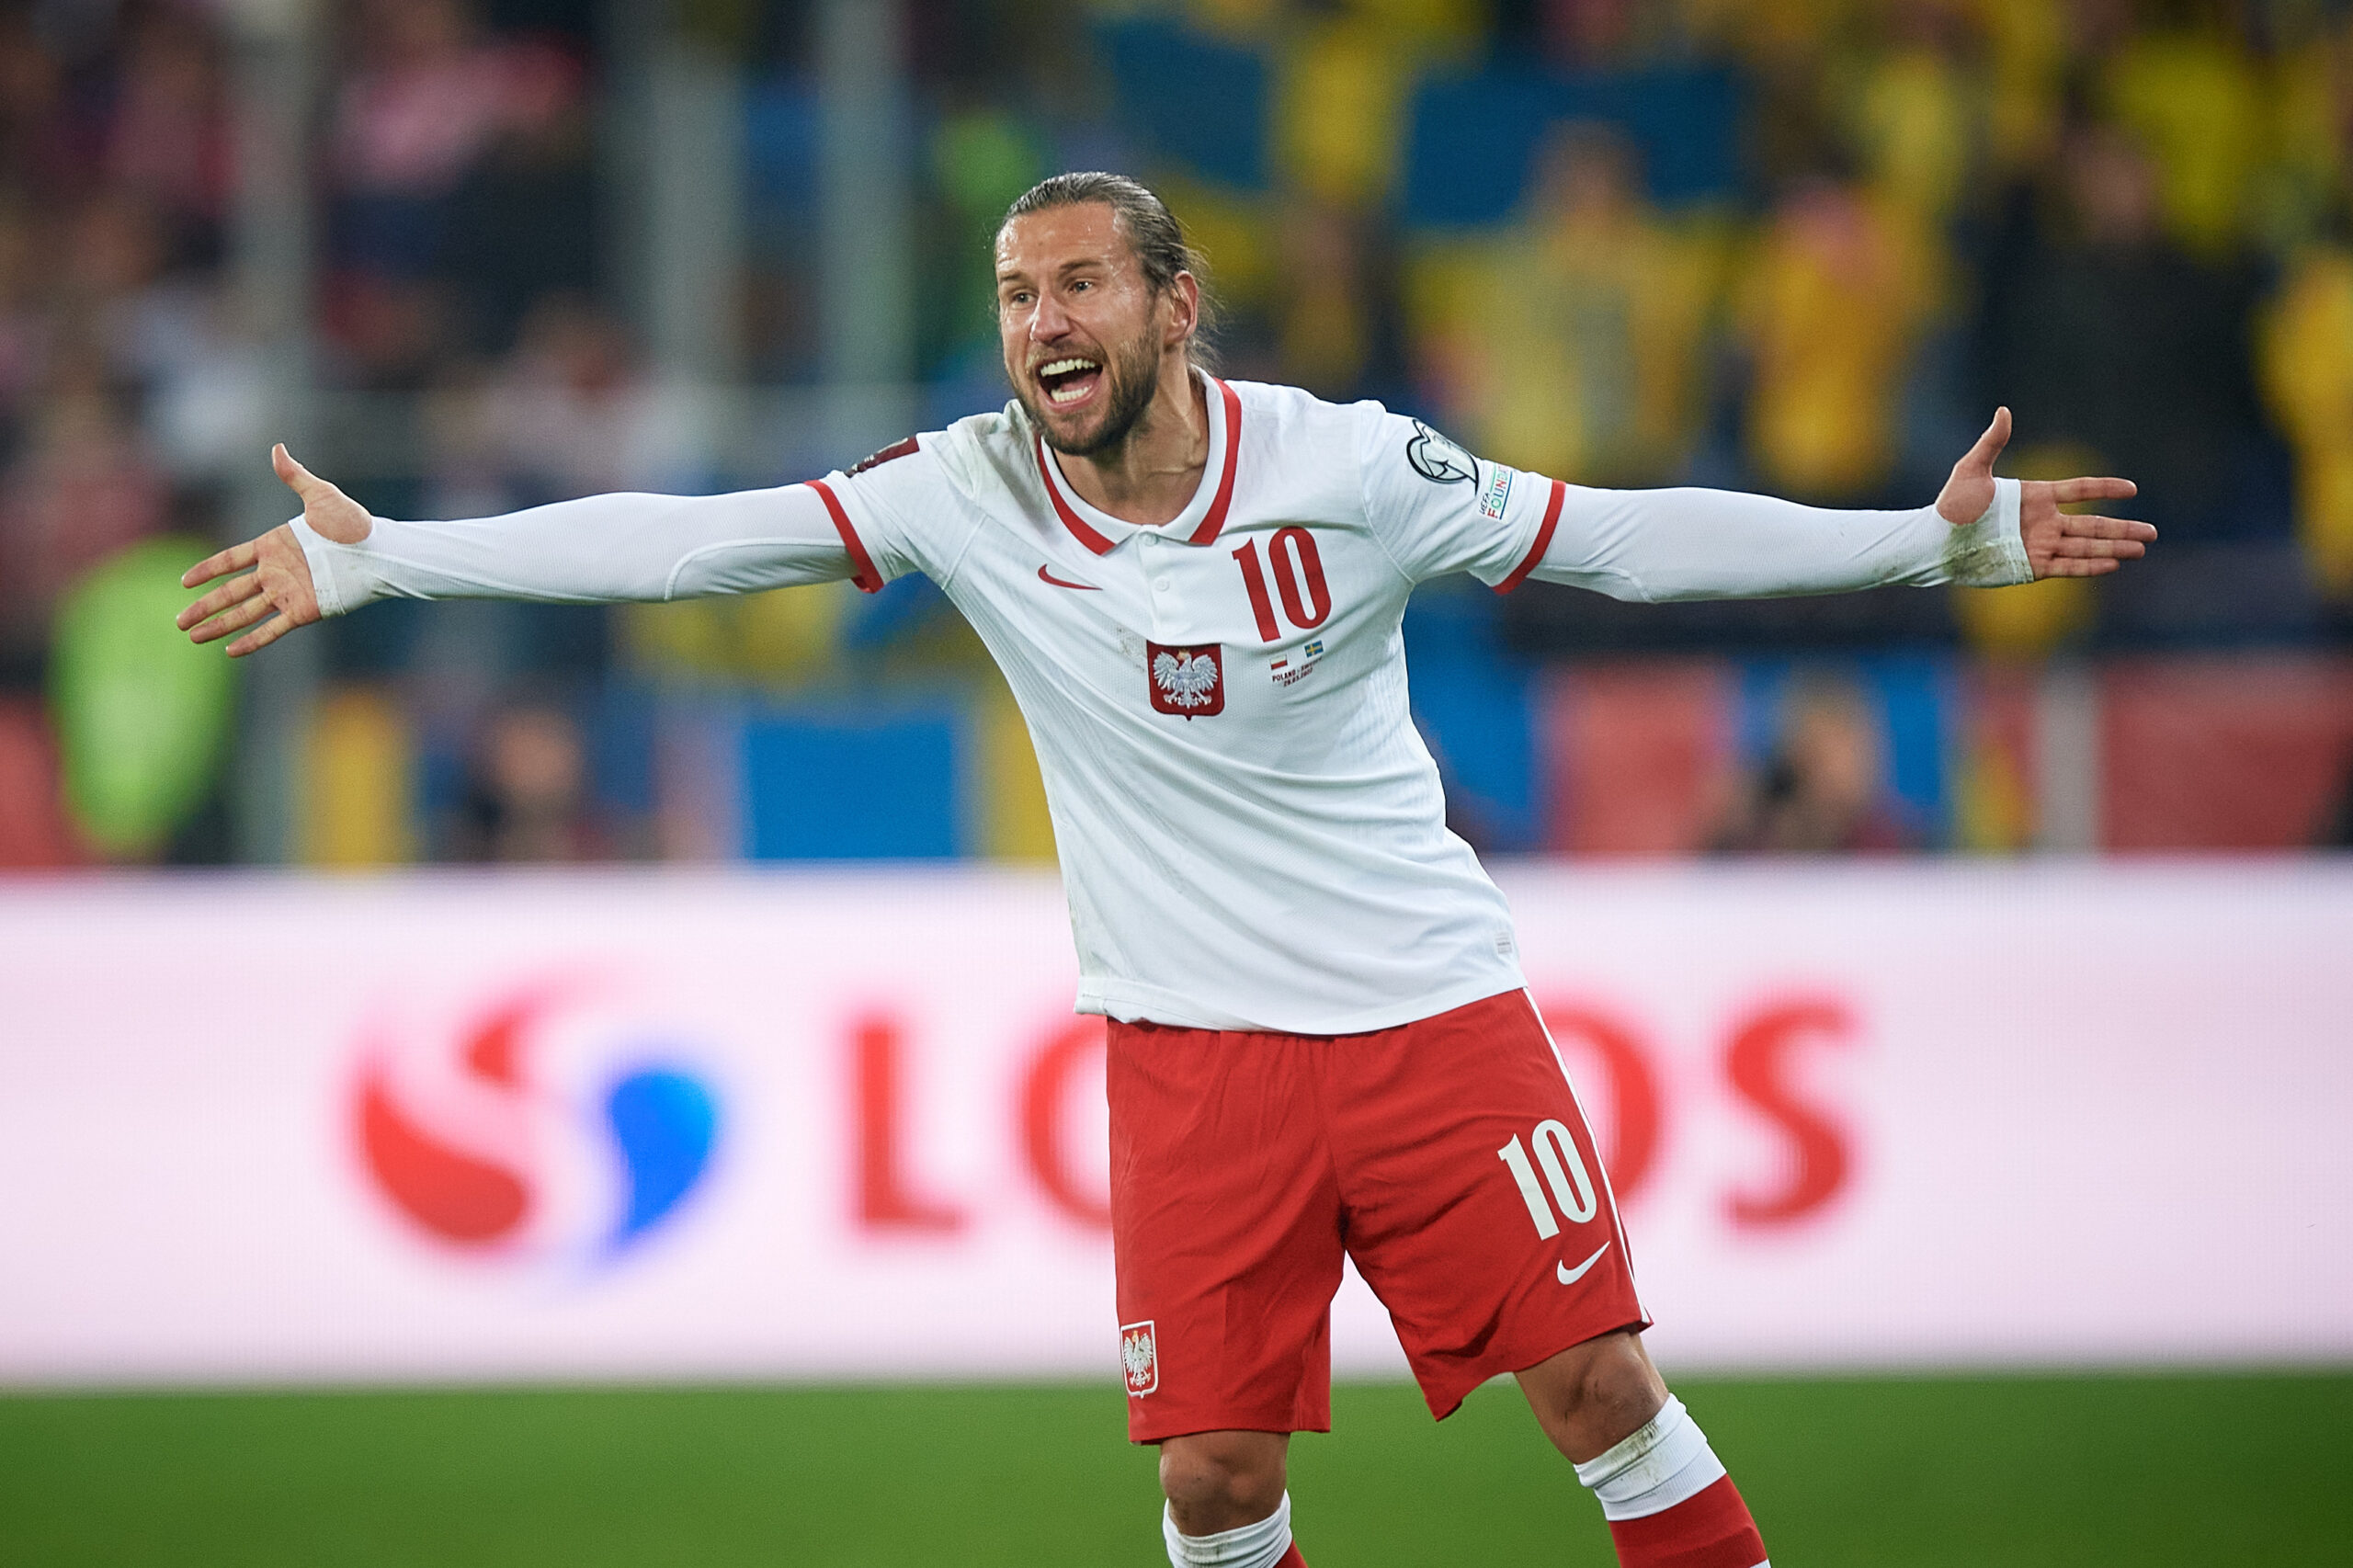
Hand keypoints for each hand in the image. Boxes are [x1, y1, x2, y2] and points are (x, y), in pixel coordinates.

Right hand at [178, 444, 372, 657]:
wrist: (380, 551)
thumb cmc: (354, 523)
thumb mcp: (321, 496)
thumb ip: (295, 477)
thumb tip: (277, 448)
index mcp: (273, 546)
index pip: (230, 560)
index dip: (207, 570)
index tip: (184, 582)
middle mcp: (276, 573)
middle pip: (230, 592)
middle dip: (204, 607)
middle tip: (179, 622)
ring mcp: (289, 593)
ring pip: (245, 613)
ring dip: (219, 625)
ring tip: (193, 637)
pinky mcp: (305, 610)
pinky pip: (273, 629)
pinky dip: (252, 640)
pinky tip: (231, 651)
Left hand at [1935, 407, 2154, 578]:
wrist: (1934, 541)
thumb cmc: (1951, 506)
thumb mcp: (1971, 470)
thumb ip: (1992, 443)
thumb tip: (2003, 411)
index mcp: (2035, 497)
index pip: (2080, 490)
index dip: (2106, 488)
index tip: (2132, 489)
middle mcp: (2043, 522)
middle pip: (2093, 524)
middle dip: (2123, 529)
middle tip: (2152, 533)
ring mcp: (2039, 545)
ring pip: (2085, 547)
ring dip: (2113, 548)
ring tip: (2141, 549)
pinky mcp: (2030, 567)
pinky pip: (2067, 566)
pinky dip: (2089, 566)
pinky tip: (2112, 564)